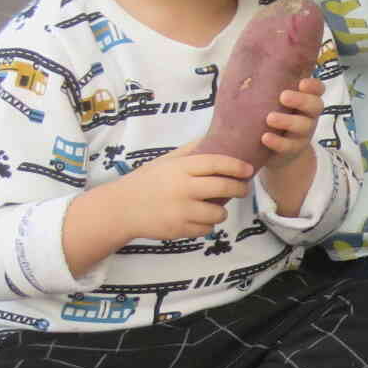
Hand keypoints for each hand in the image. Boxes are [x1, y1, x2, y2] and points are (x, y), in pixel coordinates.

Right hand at [107, 149, 253, 242]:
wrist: (120, 209)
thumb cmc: (145, 182)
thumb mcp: (165, 161)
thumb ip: (189, 151)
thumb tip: (214, 136)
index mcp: (181, 168)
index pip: (218, 163)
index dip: (237, 166)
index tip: (248, 170)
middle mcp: (183, 188)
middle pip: (225, 187)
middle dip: (239, 188)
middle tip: (241, 189)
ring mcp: (181, 211)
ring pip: (219, 213)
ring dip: (221, 211)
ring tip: (215, 207)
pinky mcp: (178, 230)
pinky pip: (206, 229)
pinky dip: (206, 225)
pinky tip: (199, 219)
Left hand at [258, 77, 324, 169]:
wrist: (276, 150)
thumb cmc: (273, 115)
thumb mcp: (273, 100)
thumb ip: (268, 85)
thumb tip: (245, 62)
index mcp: (306, 99)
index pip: (318, 89)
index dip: (313, 86)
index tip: (301, 83)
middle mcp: (309, 115)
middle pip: (315, 105)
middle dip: (301, 100)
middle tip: (283, 96)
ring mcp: (303, 133)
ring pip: (303, 126)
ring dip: (287, 121)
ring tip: (270, 118)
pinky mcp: (293, 149)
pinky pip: (289, 146)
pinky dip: (277, 142)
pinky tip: (265, 137)